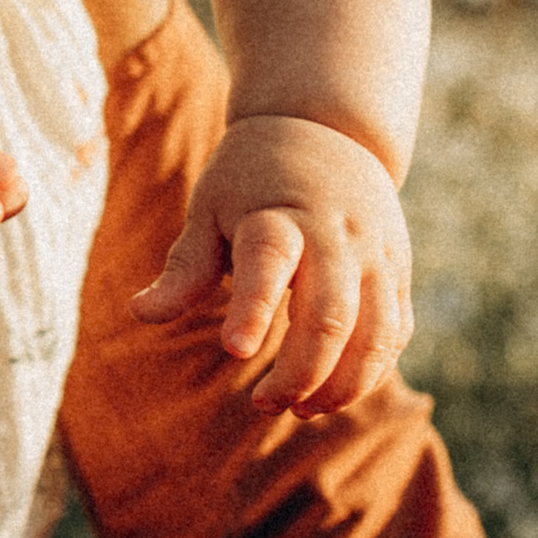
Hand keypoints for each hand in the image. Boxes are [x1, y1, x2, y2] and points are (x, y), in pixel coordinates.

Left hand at [133, 112, 411, 413]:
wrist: (326, 128)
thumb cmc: (250, 178)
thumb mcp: (210, 208)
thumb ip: (186, 266)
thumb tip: (140, 313)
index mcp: (279, 215)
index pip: (270, 261)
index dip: (255, 308)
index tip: (235, 349)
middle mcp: (336, 235)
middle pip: (331, 315)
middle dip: (300, 372)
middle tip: (264, 403)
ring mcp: (375, 254)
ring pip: (375, 333)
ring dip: (342, 384)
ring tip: (303, 409)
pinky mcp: (397, 270)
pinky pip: (394, 332)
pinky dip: (369, 371)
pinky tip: (332, 391)